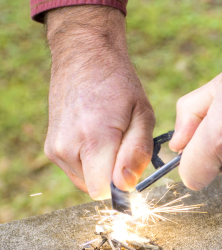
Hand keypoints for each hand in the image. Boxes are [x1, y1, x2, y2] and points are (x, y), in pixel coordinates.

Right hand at [44, 6, 154, 199]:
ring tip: (108, 135)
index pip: (104, 192)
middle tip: (122, 142)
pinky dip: (89, 162)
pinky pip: (76, 171)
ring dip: (101, 168)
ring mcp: (56, 149)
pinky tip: (95, 135)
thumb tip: (126, 185)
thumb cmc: (119, 84)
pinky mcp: (51, 148)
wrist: (84, 57)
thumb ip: (137, 152)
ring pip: (86, 181)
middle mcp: (68, 148)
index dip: (122, 185)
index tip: (131, 167)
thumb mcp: (143, 114)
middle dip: (113, 175)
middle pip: (97, 188)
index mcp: (94, 139)